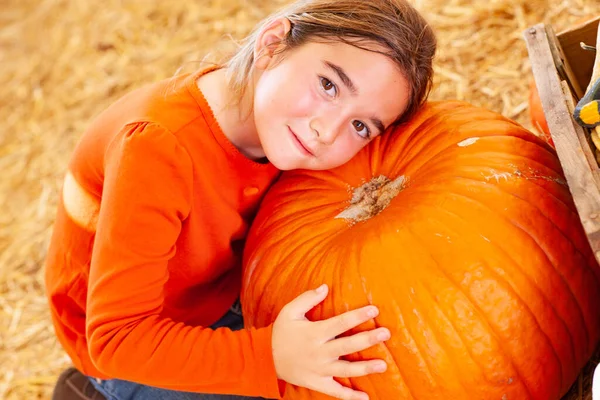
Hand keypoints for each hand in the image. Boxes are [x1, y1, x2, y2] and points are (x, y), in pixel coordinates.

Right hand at [271, 284, 389, 399]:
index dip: (358, 316)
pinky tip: (365, 397)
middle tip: (385, 333)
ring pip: (345, 370)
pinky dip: (350, 396)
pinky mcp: (317, 383)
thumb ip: (307, 298)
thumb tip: (325, 287)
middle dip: (367, 339)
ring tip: (383, 365)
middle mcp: (319, 352)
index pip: (340, 323)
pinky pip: (335, 392)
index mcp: (314, 333)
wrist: (265, 359)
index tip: (374, 310)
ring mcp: (319, 370)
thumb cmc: (281, 332)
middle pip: (347, 346)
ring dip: (365, 368)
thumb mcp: (289, 311)